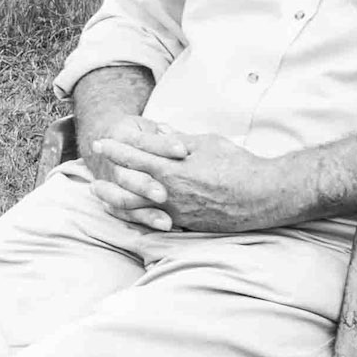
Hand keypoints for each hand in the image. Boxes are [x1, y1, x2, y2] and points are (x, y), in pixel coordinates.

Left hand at [90, 129, 287, 234]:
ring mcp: (176, 211)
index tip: (100, 142)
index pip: (135, 155)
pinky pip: (153, 220)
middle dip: (108, 176)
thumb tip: (161, 132)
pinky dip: (136, 215)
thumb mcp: (207, 143)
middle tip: (93, 173)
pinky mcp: (186, 224)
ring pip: (134, 208)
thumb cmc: (238, 165)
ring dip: (114, 201)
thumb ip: (179, 141)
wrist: (262, 196)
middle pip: (126, 185)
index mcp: (172, 168)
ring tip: (102, 196)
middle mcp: (169, 192)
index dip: (115, 148)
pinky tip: (130, 213)